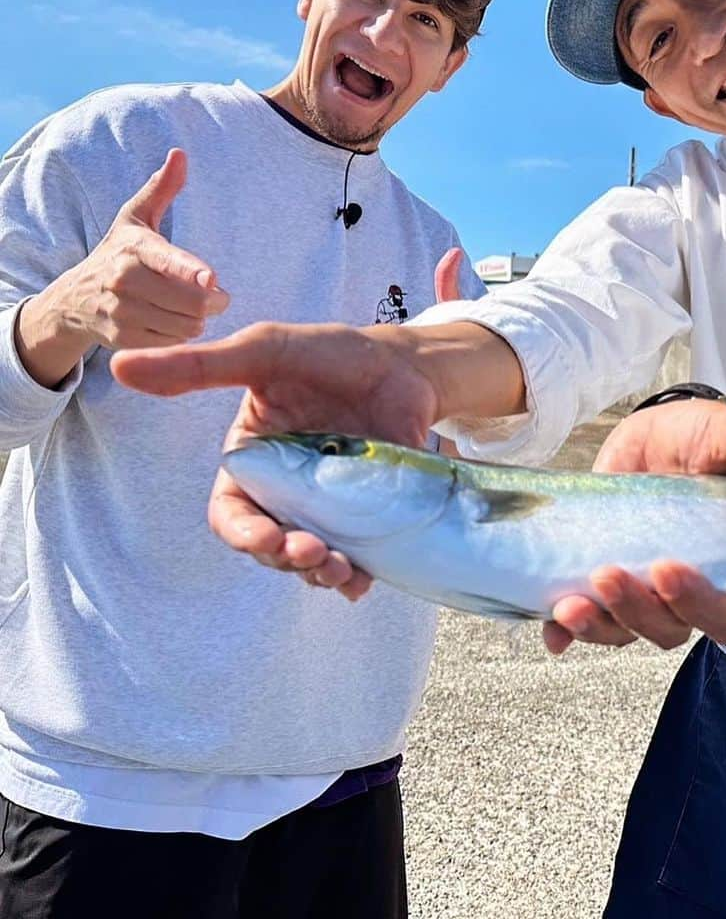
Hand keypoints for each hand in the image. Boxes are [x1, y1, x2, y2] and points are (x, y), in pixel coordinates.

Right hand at [16, 149, 228, 386]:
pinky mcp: (125, 339)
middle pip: (192, 301)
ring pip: (187, 325)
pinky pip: (173, 343)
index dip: (190, 272)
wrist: (75, 299)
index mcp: (134, 248)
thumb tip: (180, 154)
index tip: (211, 279)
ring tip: (191, 307)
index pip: (167, 261)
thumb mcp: (135, 218)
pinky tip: (173, 322)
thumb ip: (161, 189)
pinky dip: (181, 335)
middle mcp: (125, 280)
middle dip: (214, 301)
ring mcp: (123, 312)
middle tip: (217, 295)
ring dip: (199, 319)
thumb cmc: (118, 253)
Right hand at [110, 246, 469, 600]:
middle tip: (314, 553)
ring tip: (341, 570)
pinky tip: (365, 578)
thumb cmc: (326, 353)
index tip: (265, 538)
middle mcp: (290, 493)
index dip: (242, 533)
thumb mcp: (263, 352)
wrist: (401, 361)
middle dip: (286, 560)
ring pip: (314, 560)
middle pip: (273, 546)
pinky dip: (360, 575)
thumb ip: (199, 367)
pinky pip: (362, 556)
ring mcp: (333, 507)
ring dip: (321, 575)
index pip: (233, 512)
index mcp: (255, 463)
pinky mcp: (374, 513)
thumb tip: (120, 366)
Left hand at [542, 400, 725, 654]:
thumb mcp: (716, 435)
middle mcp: (685, 595)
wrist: (657, 444)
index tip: (669, 568)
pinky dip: (563, 632)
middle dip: (636, 610)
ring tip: (568, 606)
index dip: (699, 603)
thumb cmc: (698, 446)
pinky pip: (582, 624)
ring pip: (622, 630)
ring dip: (596, 625)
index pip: (724, 612)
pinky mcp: (599, 587)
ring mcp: (640, 595)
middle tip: (607, 575)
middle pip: (667, 628)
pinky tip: (549, 631)